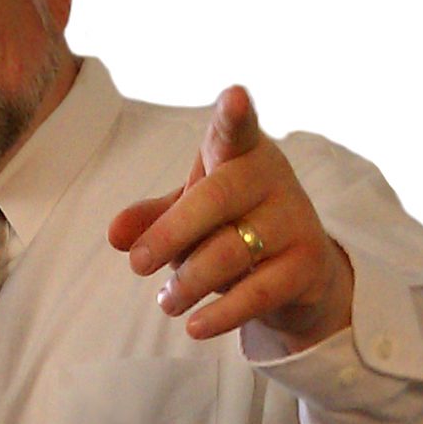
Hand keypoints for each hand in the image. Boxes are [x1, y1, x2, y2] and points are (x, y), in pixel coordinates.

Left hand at [107, 85, 353, 346]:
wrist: (299, 271)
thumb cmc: (235, 226)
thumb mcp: (191, 216)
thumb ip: (153, 218)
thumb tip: (115, 233)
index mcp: (241, 153)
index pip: (235, 129)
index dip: (234, 114)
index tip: (236, 96)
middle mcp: (272, 178)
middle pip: (217, 199)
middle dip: (171, 234)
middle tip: (137, 264)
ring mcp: (294, 221)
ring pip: (232, 251)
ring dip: (189, 282)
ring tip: (165, 302)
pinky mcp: (307, 265)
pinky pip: (257, 292)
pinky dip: (222, 314)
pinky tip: (195, 327)